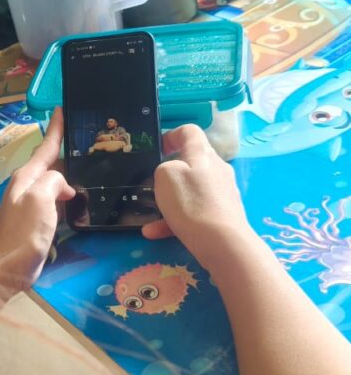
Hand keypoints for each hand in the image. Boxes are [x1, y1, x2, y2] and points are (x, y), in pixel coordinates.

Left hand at [0, 108, 74, 304]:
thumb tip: (64, 185)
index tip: (62, 108)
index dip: (56, 128)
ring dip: (70, 172)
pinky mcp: (37, 221)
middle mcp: (28, 185)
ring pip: (55, 180)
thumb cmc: (22, 233)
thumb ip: (54, 182)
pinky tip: (81, 197)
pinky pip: (56, 199)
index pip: (45, 146)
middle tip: (89, 138)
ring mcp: (32, 203)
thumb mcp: (40, 199)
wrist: (4, 269)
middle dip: (67, 149)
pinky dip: (69, 194)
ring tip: (91, 164)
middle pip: (51, 161)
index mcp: (27, 176)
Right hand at [142, 124, 252, 261]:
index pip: (189, 132)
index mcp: (203, 153)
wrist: (222, 242)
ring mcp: (222, 193)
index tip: (157, 150)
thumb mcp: (164, 175)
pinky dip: (176, 221)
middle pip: (192, 163)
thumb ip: (164, 168)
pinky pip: (195, 212)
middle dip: (171, 173)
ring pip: (191, 191)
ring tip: (150, 215)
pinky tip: (155, 233)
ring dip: (170, 201)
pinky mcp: (223, 215)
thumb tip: (172, 174)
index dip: (171, 136)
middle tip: (154, 184)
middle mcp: (217, 169)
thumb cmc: (191, 202)